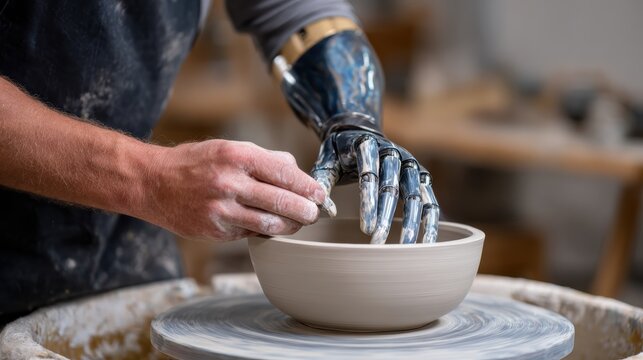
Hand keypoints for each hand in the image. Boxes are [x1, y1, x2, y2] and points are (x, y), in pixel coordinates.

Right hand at [143, 140, 325, 240]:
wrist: (152, 183)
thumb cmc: (194, 163)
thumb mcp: (228, 148)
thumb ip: (264, 159)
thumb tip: (295, 170)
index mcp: (237, 157)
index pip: (285, 173)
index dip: (308, 187)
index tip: (320, 193)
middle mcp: (230, 183)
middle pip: (282, 202)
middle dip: (306, 210)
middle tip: (315, 212)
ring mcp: (222, 210)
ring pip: (270, 224)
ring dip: (290, 225)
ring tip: (298, 221)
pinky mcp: (216, 230)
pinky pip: (251, 232)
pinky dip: (264, 229)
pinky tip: (269, 224)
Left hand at [313, 130, 438, 244]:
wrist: (359, 131)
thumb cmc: (339, 153)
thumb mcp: (325, 161)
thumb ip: (321, 182)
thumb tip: (328, 212)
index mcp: (367, 144)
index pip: (370, 174)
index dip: (369, 202)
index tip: (365, 229)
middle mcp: (393, 152)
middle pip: (393, 187)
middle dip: (385, 216)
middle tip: (376, 242)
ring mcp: (410, 165)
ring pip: (414, 195)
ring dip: (410, 223)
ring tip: (404, 248)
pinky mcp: (421, 177)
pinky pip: (429, 201)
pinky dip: (430, 222)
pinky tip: (427, 243)